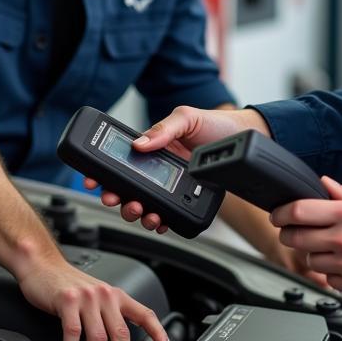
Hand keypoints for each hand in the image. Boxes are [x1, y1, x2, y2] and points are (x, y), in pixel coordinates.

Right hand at [18, 257, 170, 340]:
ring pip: (97, 337)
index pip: (144, 313)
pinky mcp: (66, 301)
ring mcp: (86, 298)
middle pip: (120, 332)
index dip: (157, 331)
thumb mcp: (98, 295)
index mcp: (116, 296)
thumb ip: (109, 315)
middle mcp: (105, 296)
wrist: (44, 266)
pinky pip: (73, 332)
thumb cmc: (71, 284)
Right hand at [85, 105, 266, 229]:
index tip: (94, 181)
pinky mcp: (188, 198)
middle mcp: (160, 168)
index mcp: (155, 147)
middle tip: (117, 199)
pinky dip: (160, 222)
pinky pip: (168, 214)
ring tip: (141, 212)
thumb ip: (164, 128)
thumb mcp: (188, 118)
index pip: (123, 162)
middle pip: (129, 188)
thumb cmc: (218, 125)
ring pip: (145, 204)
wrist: (247, 139)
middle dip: (118, 198)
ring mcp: (173, 185)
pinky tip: (159, 222)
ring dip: (137, 213)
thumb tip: (139, 144)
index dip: (104, 173)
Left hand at [270, 176, 341, 306]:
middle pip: (297, 238)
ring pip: (311, 263)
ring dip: (315, 256)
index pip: (299, 211)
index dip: (282, 213)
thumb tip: (325, 184)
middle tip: (294, 233)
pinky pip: (331, 281)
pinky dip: (334, 274)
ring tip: (332, 250)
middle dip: (290, 235)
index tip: (277, 215)